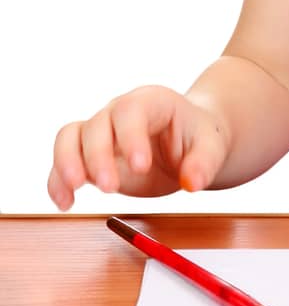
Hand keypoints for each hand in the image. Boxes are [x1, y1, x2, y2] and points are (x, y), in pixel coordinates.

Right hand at [48, 85, 231, 209]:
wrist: (189, 141)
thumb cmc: (199, 137)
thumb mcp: (212, 146)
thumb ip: (204, 163)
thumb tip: (192, 183)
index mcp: (151, 102)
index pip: (132, 111)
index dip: (131, 136)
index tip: (141, 166)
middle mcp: (120, 112)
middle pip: (96, 125)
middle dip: (98, 157)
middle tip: (110, 188)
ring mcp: (102, 133)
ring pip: (70, 137)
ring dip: (67, 164)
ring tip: (75, 191)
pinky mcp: (91, 157)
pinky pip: (64, 161)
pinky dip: (58, 181)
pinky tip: (65, 203)